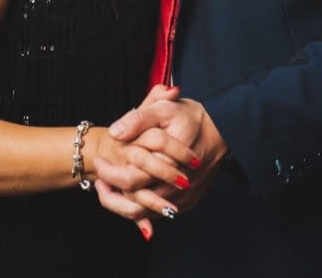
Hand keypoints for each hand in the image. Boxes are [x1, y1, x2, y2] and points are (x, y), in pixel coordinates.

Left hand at [84, 109, 198, 219]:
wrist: (222, 130)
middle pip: (135, 203)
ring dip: (126, 202)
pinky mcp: (188, 202)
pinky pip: (161, 213)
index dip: (109, 174)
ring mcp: (184, 197)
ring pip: (147, 212)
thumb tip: (116, 133)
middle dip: (112, 194)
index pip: (130, 180)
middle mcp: (177, 185)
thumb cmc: (191, 117)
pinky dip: (144, 206)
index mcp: (167, 162)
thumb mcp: (164, 109)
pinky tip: (133, 191)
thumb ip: (138, 119)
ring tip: (111, 186)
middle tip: (101, 178)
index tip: (99, 162)